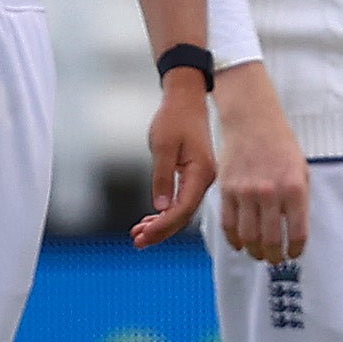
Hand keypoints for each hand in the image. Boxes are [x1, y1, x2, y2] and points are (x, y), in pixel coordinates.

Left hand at [134, 77, 217, 247]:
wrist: (185, 99)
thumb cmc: (174, 118)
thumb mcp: (163, 146)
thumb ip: (162, 178)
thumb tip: (161, 208)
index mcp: (201, 172)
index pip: (183, 208)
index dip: (163, 225)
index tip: (143, 236)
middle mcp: (204, 179)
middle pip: (183, 214)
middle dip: (161, 231)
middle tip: (137, 242)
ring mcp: (200, 178)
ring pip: (182, 209)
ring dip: (161, 223)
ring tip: (139, 234)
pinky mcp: (193, 175)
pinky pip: (181, 200)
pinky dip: (165, 212)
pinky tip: (151, 219)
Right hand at [213, 70, 309, 262]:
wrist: (253, 122)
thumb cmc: (280, 145)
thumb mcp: (301, 170)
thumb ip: (299, 200)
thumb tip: (294, 230)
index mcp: (294, 188)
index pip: (297, 232)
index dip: (296, 250)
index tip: (294, 254)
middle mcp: (270, 193)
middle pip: (271, 240)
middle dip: (274, 256)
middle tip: (275, 260)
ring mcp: (246, 192)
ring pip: (248, 236)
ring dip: (254, 252)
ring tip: (259, 254)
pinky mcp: (227, 190)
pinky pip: (228, 224)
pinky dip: (234, 240)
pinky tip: (240, 244)